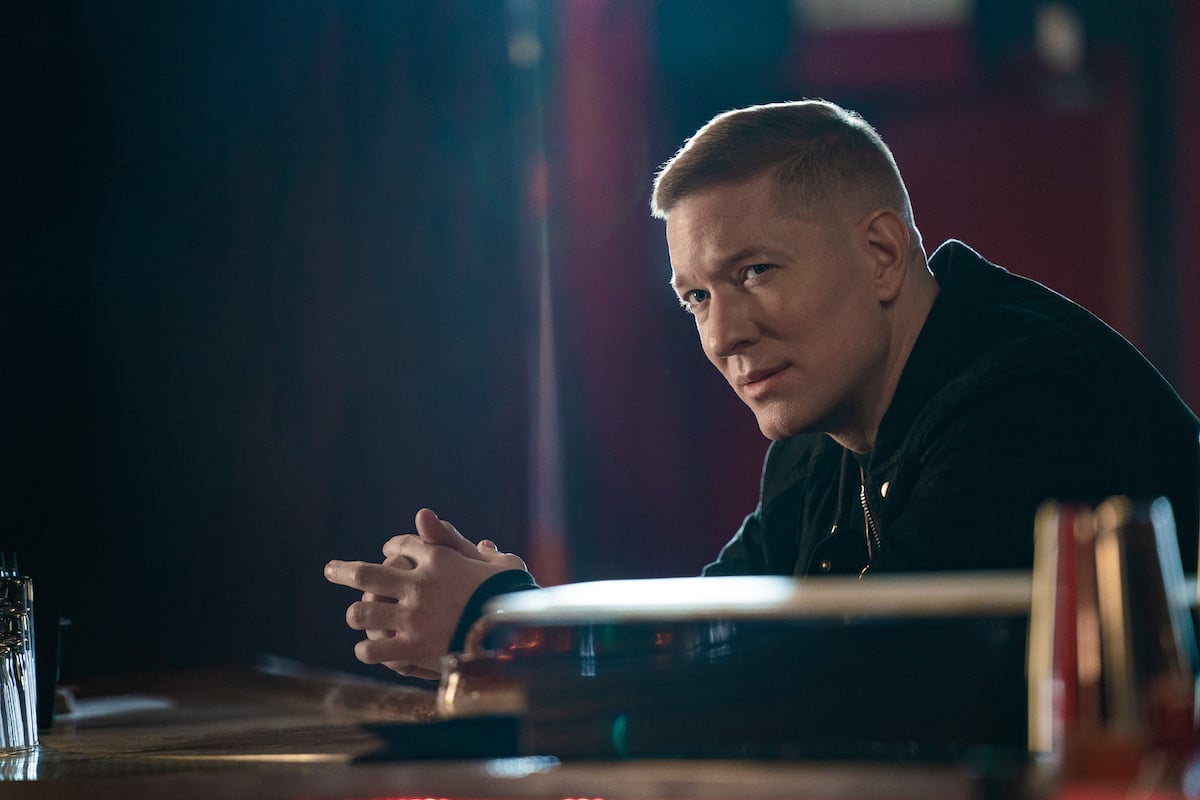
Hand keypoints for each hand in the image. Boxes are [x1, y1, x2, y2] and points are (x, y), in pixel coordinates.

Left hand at [324, 508, 526, 678]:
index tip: (387, 551)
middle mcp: (418, 584)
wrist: (518, 635)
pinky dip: (367, 649)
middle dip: (343, 570)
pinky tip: (368, 649)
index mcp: (439, 559)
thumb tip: (454, 530)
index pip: (401, 545)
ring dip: (357, 614)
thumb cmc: (514, 596)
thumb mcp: (499, 561)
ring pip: (362, 611)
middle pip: (366, 572)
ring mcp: (412, 617)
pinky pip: (373, 648)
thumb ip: (466, 544)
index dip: (392, 546)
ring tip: (356, 616)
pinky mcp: (412, 648)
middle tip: (330, 570)